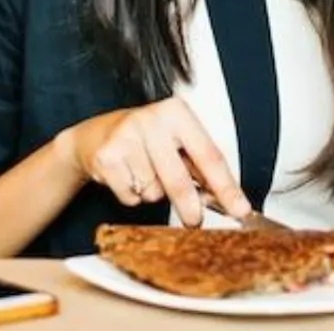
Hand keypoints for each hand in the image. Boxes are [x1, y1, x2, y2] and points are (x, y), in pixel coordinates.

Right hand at [54, 97, 249, 226]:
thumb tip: (227, 199)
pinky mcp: (106, 157)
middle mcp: (151, 120)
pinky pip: (131, 195)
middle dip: (190, 207)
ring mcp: (126, 137)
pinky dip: (132, 195)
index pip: (209, 156)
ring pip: (153, 191)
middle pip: (180, 179)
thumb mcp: (175, 141)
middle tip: (195, 220)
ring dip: (153, 193)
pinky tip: (127, 176)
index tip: (240, 209)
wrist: (94, 136)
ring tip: (144, 173)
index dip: (226, 188)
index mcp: (176, 112)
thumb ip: (200, 167)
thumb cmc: (143, 138)